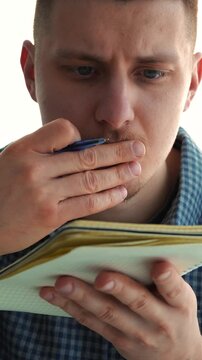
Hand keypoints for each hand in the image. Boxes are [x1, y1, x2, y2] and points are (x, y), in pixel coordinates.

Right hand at [0, 118, 143, 253]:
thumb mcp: (11, 159)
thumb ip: (41, 151)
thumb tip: (76, 146)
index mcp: (24, 149)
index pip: (63, 130)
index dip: (81, 135)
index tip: (93, 142)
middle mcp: (35, 169)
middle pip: (86, 156)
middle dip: (117, 152)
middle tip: (139, 148)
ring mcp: (44, 194)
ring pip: (91, 179)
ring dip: (118, 174)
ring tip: (136, 168)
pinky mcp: (51, 217)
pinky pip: (86, 204)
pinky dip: (107, 197)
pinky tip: (121, 191)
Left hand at [40, 261, 201, 359]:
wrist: (176, 357)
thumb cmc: (175, 314)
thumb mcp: (182, 298)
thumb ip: (166, 280)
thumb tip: (137, 249)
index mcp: (179, 304)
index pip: (175, 291)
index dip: (167, 279)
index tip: (159, 266)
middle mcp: (159, 321)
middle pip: (136, 302)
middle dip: (117, 288)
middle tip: (100, 277)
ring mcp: (136, 334)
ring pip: (106, 313)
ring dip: (82, 297)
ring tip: (62, 282)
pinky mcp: (117, 339)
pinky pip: (92, 322)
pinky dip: (71, 307)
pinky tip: (53, 293)